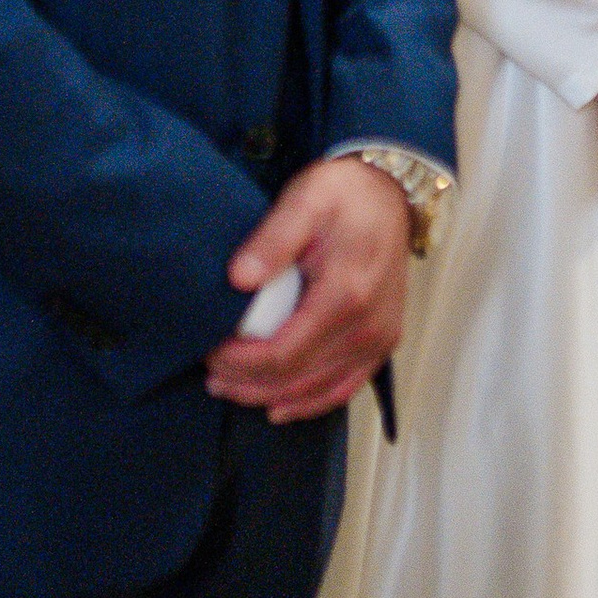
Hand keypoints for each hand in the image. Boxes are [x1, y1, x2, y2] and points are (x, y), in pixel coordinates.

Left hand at [207, 157, 410, 426]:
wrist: (389, 191)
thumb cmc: (345, 195)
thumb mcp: (304, 201)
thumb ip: (272, 240)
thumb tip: (239, 279)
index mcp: (347, 295)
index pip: (282, 354)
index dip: (240, 363)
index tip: (209, 352)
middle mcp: (369, 327)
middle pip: (296, 379)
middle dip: (247, 383)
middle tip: (210, 375)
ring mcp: (380, 339)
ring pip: (318, 390)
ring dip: (271, 396)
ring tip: (230, 388)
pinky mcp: (383, 342)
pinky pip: (345, 388)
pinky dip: (310, 402)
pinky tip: (280, 406)